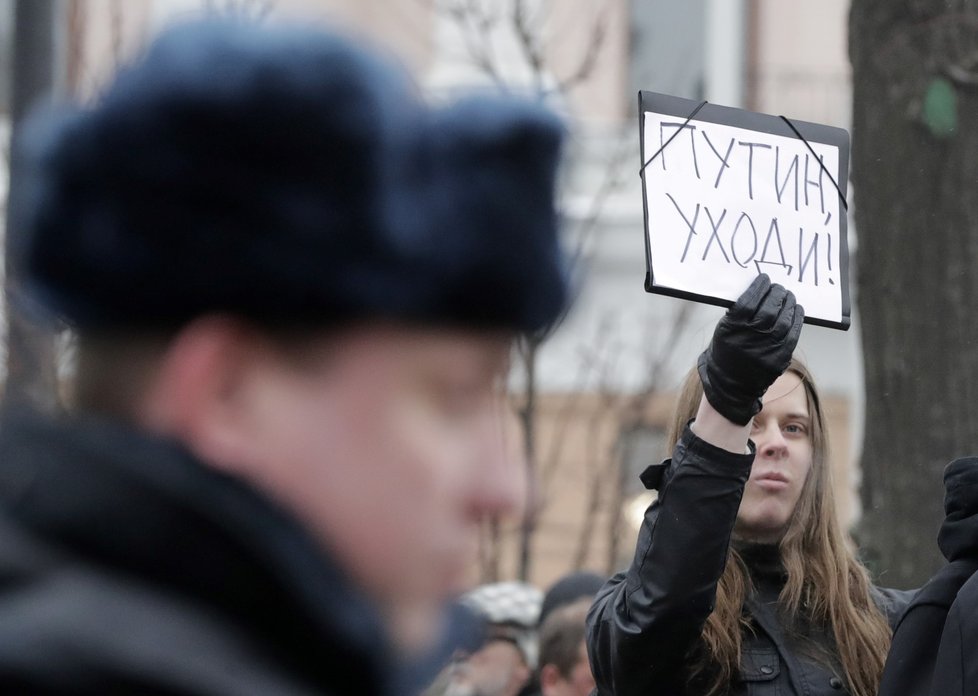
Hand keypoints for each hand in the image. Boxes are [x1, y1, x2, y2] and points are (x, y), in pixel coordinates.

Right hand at [697, 274, 803, 424]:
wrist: (732, 385)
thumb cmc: (727, 351)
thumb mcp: (724, 330)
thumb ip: (739, 312)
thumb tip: (760, 290)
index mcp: (731, 330)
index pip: (749, 301)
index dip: (759, 288)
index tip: (764, 279)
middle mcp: (749, 339)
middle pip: (768, 309)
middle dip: (776, 293)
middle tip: (778, 286)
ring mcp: (766, 349)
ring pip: (783, 319)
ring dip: (788, 303)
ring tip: (788, 295)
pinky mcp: (780, 357)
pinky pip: (793, 333)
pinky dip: (797, 318)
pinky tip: (796, 309)